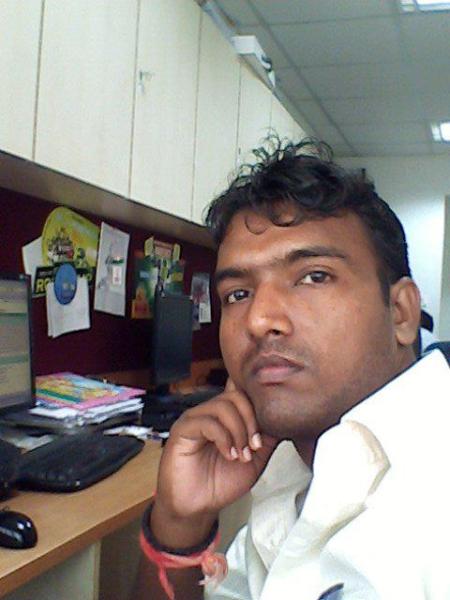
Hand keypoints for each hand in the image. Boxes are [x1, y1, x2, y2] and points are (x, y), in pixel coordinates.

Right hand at [152, 379, 277, 545]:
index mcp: (225, 415)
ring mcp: (195, 418)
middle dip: (252, 421)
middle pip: (236, 396)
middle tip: (255, 446)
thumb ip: (267, 437)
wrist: (197, 508)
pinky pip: (207, 422)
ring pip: (223, 405)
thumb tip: (283, 420)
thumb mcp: (255, 459)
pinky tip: (229, 455)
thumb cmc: (221, 482)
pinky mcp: (182, 430)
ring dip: (239, 431)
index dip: (257, 404)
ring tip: (241, 454)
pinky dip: (224, 439)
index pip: (242, 391)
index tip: (268, 427)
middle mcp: (209, 412)